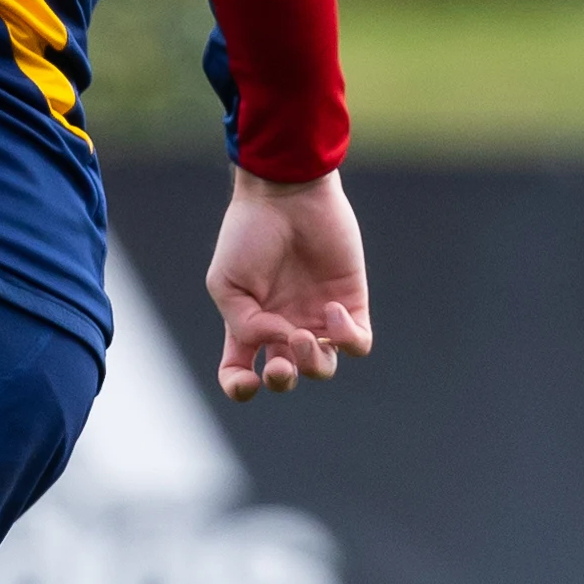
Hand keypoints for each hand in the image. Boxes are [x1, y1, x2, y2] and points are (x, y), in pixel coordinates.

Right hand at [205, 168, 372, 400]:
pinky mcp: (350, 303)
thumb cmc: (248, 234)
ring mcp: (317, 316)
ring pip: (323, 366)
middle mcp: (283, 325)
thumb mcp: (226, 283)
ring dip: (312, 362)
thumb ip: (245, 324)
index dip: (241, 388)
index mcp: (248, 324)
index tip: (247, 380)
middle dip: (282, 379)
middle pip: (286, 376)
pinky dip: (346, 337)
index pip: (241, 371)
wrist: (287, 195)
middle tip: (280, 362)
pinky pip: (357, 343)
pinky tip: (331, 309)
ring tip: (304, 335)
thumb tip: (284, 342)